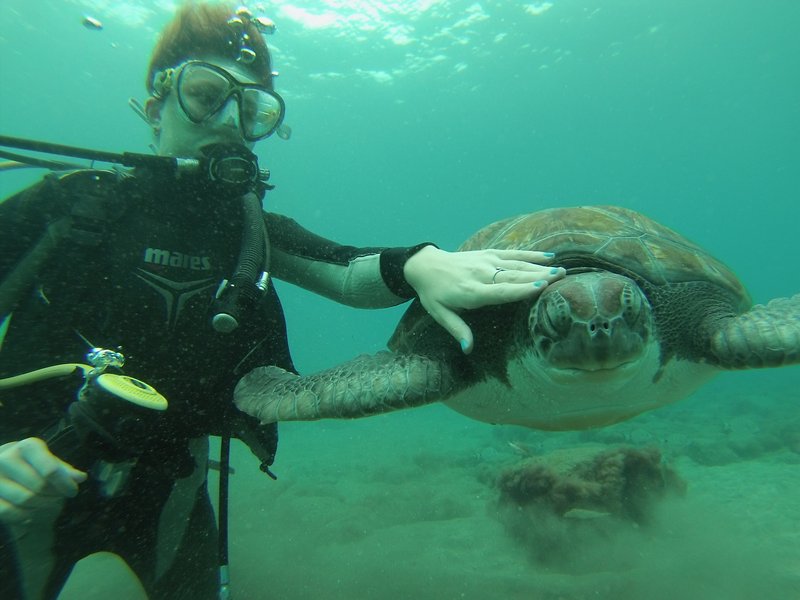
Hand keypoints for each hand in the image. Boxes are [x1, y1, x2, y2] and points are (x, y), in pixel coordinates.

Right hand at [0, 437, 86, 524]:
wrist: (5, 471)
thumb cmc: (35, 466)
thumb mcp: (52, 463)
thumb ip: (65, 471)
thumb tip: (81, 478)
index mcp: (27, 446)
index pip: (50, 470)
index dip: (64, 484)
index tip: (73, 491)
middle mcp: (6, 457)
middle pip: (39, 486)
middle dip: (54, 495)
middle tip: (59, 497)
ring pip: (24, 499)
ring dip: (40, 505)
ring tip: (46, 502)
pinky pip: (7, 511)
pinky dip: (23, 515)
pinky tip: (30, 512)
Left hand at [403, 246, 564, 353]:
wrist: (425, 266)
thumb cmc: (434, 294)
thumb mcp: (440, 314)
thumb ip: (457, 330)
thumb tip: (468, 349)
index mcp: (470, 292)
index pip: (499, 291)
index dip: (521, 289)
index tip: (541, 286)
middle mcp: (481, 274)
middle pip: (513, 276)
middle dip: (538, 276)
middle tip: (561, 277)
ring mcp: (486, 261)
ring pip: (516, 264)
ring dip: (539, 266)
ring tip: (561, 270)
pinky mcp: (488, 254)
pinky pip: (512, 254)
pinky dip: (530, 255)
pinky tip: (548, 257)